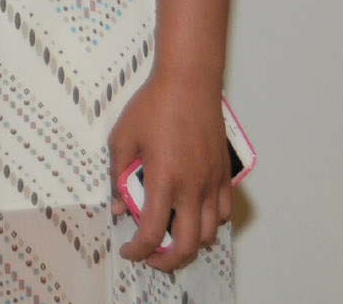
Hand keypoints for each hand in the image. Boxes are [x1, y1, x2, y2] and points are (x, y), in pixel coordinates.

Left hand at [110, 73, 231, 269]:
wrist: (189, 82)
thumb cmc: (153, 106)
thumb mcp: (122, 138)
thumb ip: (118, 177)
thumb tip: (119, 207)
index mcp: (163, 180)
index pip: (152, 232)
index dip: (138, 250)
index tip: (128, 251)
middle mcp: (192, 188)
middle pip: (187, 245)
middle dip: (168, 260)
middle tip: (151, 257)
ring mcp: (212, 183)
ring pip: (209, 233)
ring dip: (190, 244)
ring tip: (172, 238)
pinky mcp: (223, 175)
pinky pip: (224, 213)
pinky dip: (211, 224)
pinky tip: (194, 215)